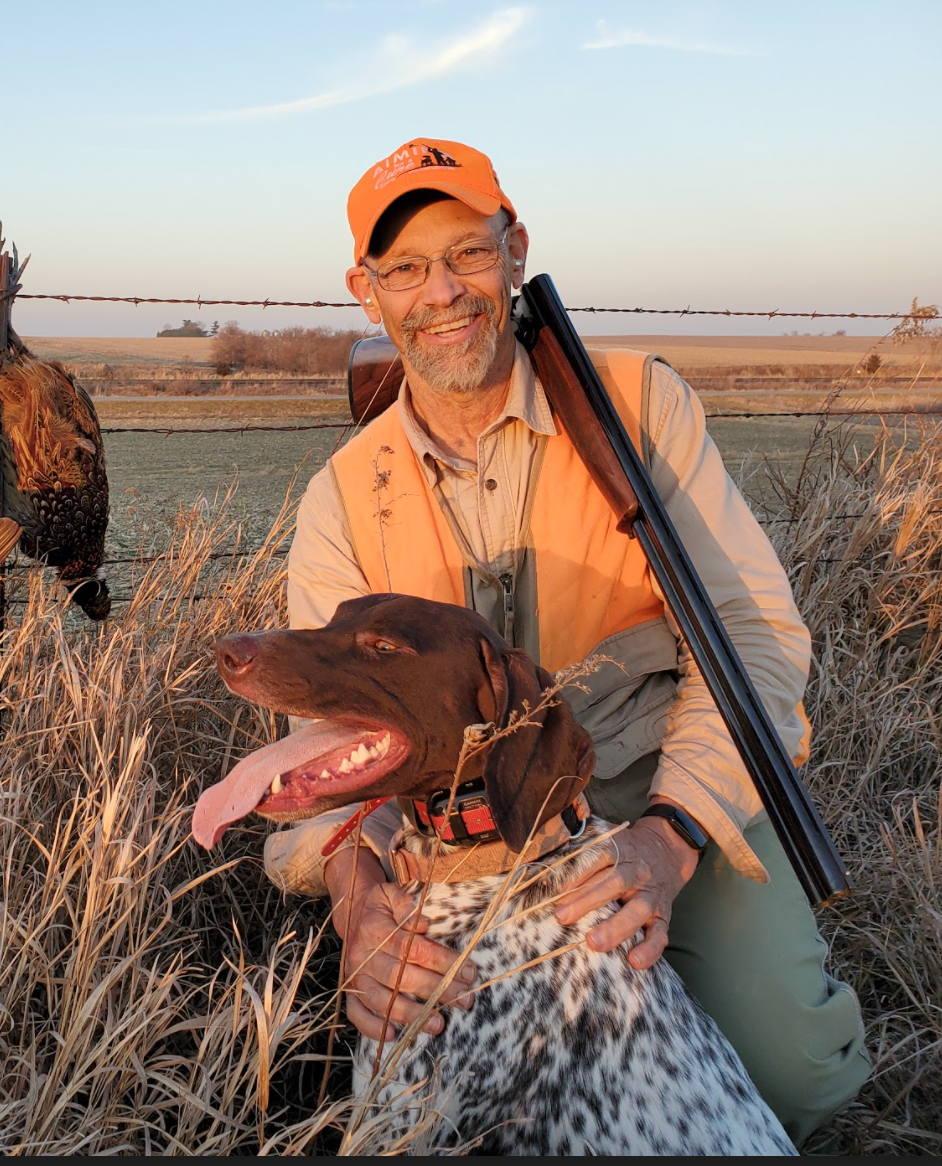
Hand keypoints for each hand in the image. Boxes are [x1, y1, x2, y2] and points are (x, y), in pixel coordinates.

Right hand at [325, 846, 476, 1041]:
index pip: (412, 948)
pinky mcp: (348, 991)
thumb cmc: (380, 905)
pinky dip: (372, 1027)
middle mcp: (362, 955)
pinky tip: (393, 1035)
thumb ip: (407, 905)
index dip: (441, 961)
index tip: (468, 971)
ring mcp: (353, 976)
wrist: (350, 911)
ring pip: (381, 1000)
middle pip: (400, 978)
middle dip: (434, 991)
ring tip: (438, 1024)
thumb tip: (424, 922)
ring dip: (410, 1015)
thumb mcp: (392, 893)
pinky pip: (356, 1013)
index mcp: (375, 929)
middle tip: (463, 1000)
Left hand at [554, 803, 700, 969]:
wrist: (666, 851)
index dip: (578, 872)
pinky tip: (635, 962)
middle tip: (562, 916)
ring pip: (637, 910)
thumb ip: (581, 850)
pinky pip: (660, 933)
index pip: (598, 858)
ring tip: (593, 943)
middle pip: (615, 883)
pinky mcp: (663, 915)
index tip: (557, 889)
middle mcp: (637, 872)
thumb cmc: (624, 852)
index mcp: (620, 851)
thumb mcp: (606, 841)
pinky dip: (650, 949)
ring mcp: (651, 895)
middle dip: (587, 901)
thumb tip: (547, 861)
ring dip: (615, 927)